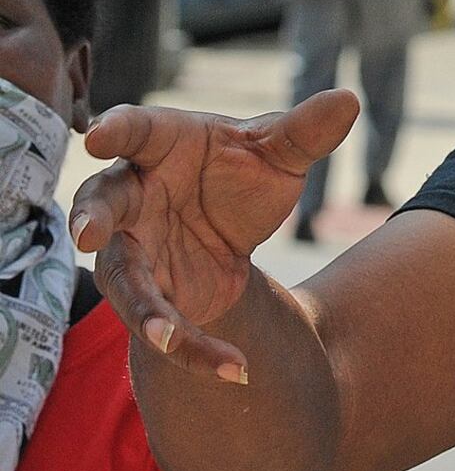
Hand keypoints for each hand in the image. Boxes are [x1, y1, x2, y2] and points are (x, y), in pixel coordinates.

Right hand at [69, 92, 358, 380]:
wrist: (239, 228)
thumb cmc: (244, 174)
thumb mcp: (281, 154)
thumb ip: (307, 132)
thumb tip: (350, 99)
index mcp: (163, 145)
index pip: (134, 129)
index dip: (116, 129)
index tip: (100, 134)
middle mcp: (136, 194)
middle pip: (102, 202)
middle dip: (92, 217)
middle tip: (87, 233)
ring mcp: (135, 246)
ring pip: (124, 278)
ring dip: (141, 310)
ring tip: (163, 338)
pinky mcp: (151, 291)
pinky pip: (163, 324)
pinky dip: (195, 350)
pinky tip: (235, 371)